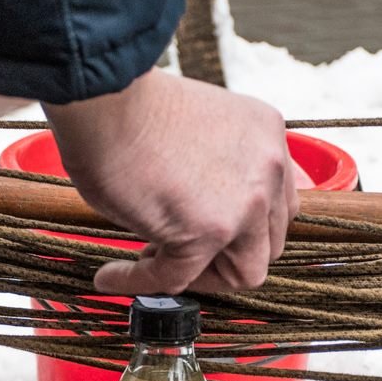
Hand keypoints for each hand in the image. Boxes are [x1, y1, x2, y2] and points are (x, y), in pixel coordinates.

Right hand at [43, 68, 298, 293]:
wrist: (105, 97)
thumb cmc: (131, 105)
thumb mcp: (197, 125)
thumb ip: (216, 165)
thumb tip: (193, 206)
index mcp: (267, 138)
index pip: (276, 204)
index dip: (241, 226)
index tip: (204, 229)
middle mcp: (267, 171)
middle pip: (268, 242)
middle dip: (226, 255)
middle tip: (180, 249)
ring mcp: (243, 205)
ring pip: (243, 272)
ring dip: (201, 278)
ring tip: (157, 266)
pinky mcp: (203, 233)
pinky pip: (176, 278)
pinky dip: (140, 283)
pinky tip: (111, 276)